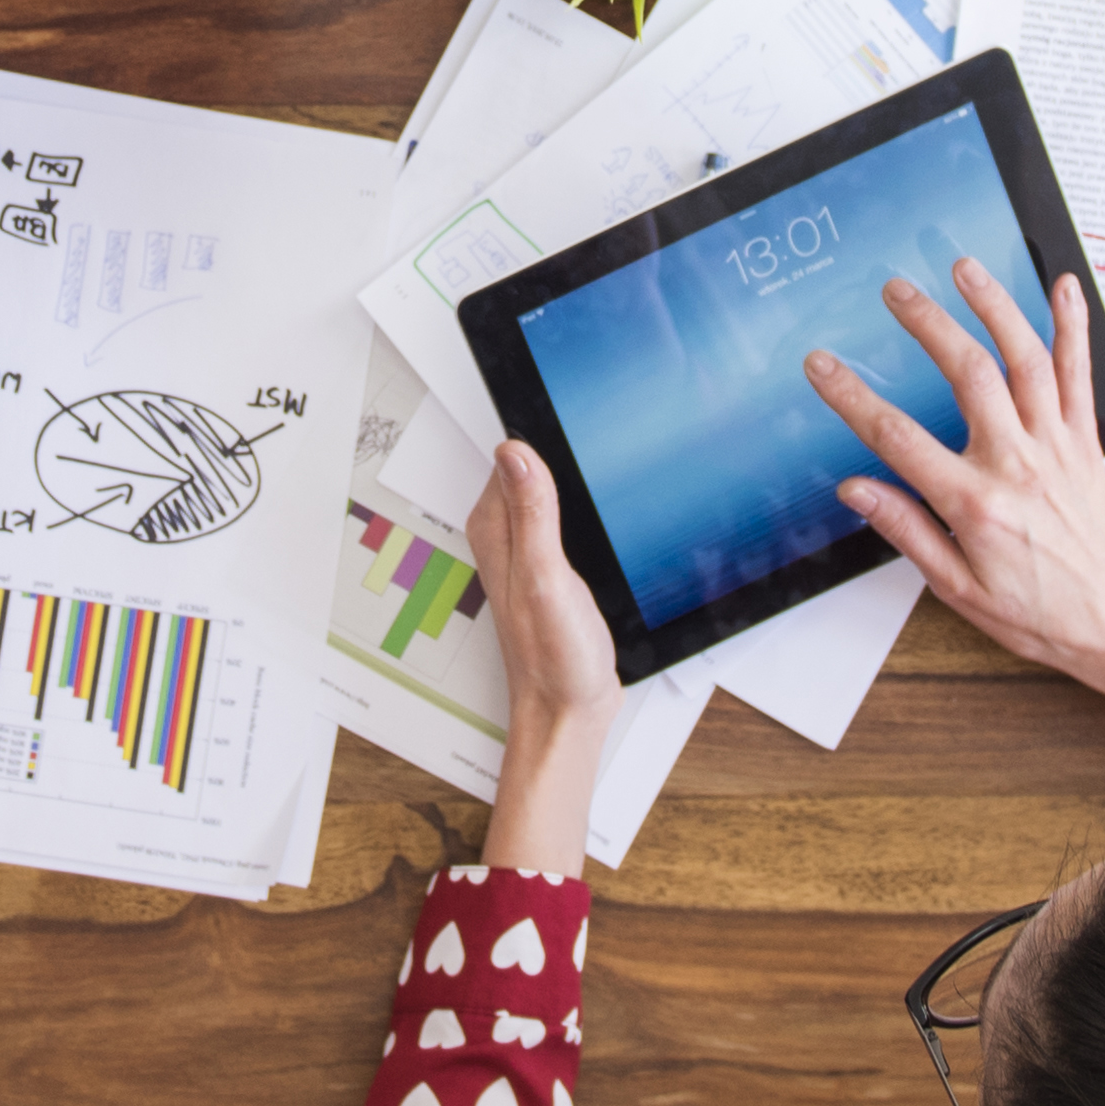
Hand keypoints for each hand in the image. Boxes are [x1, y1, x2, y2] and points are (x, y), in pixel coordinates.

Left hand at [470, 436, 631, 882]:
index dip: (541, 423)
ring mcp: (531, 549)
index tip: (569, 395)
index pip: (511, 451)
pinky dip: (583, 506)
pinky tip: (606, 507)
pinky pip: (564, 517)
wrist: (571, 710)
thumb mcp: (548, 579)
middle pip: (532, 466)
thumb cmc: (555, 658)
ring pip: (551, 491)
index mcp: (497, 527)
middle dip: (560, 444)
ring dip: (574, 476)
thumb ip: (534, 515)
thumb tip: (516, 451)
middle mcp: (507, 533)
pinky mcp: (555, 566)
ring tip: (602, 451)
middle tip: (593, 414)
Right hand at [806, 262, 1104, 755]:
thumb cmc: (1041, 612)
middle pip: (968, 374)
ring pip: (1025, 358)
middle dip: (928, 324)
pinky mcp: (1085, 440)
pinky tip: (1062, 285)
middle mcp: (1017, 464)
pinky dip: (1073, 325)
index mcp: (975, 504)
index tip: (822, 365)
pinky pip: (1079, 373)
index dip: (851, 396)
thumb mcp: (958, 588)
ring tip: (963, 268)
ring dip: (994, 307)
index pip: (898, 438)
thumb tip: (857, 490)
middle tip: (896, 291)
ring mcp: (1056, 446)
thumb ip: (907, 530)